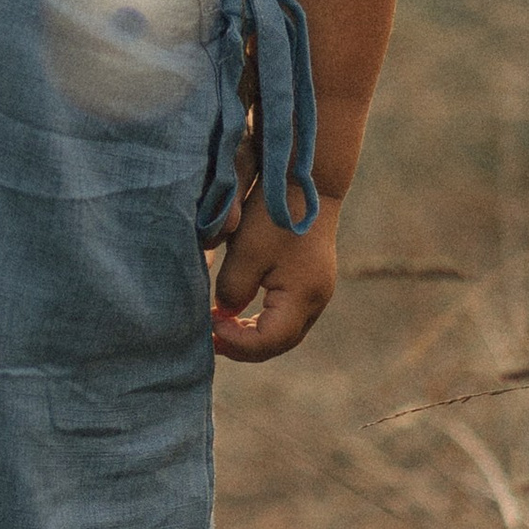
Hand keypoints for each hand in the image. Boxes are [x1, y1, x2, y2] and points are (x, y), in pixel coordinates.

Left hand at [209, 186, 339, 361]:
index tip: (211, 328)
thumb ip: (232, 289)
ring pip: (285, 331)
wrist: (306, 181)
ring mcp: (317, 292)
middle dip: (244, 346)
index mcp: (303, 297)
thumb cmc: (274, 214)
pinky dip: (263, 321)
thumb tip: (225, 313)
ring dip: (253, 335)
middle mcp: (316, 300)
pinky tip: (239, 314)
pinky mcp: (312, 281)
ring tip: (221, 329)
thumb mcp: (245, 252)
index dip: (237, 342)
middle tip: (210, 340)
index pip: (269, 341)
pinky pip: (287, 315)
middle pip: (280, 342)